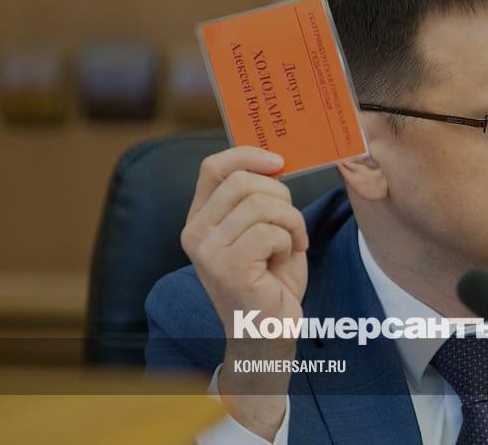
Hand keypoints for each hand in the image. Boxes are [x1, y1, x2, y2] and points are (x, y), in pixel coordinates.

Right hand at [180, 146, 306, 438]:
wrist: (268, 332)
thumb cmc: (270, 281)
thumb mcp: (264, 229)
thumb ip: (260, 197)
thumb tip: (276, 159)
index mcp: (201, 218)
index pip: (214, 166)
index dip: (248, 154)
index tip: (280, 162)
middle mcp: (195, 232)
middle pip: (244, 181)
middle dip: (282, 197)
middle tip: (292, 224)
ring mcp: (207, 250)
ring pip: (261, 204)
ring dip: (290, 222)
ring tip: (290, 244)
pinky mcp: (226, 266)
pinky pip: (269, 231)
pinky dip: (288, 241)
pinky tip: (285, 259)